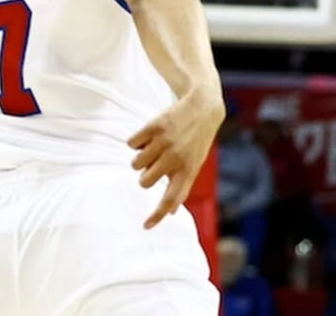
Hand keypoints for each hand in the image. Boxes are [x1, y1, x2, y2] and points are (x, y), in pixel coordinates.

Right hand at [129, 92, 223, 228]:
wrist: (203, 108)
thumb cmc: (197, 142)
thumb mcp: (194, 165)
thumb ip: (181, 188)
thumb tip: (171, 212)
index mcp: (187, 171)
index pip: (171, 199)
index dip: (157, 215)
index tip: (145, 227)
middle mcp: (176, 159)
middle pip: (145, 181)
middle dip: (145, 175)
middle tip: (154, 164)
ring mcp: (164, 142)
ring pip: (135, 163)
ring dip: (140, 158)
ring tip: (153, 148)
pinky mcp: (154, 127)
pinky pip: (132, 144)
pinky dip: (136, 142)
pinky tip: (149, 136)